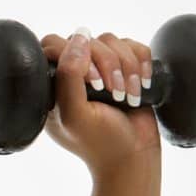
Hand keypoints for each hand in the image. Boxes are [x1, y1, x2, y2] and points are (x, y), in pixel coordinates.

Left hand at [39, 28, 161, 179]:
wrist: (135, 157)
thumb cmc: (101, 142)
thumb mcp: (75, 114)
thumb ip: (69, 76)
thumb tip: (79, 38)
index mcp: (54, 86)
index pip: (53, 46)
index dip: (75, 54)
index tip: (93, 82)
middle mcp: (75, 75)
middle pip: (86, 39)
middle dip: (107, 63)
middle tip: (114, 93)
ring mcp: (101, 70)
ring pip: (111, 41)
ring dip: (127, 66)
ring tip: (130, 94)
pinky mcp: (126, 69)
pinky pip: (133, 46)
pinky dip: (142, 62)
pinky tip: (143, 84)